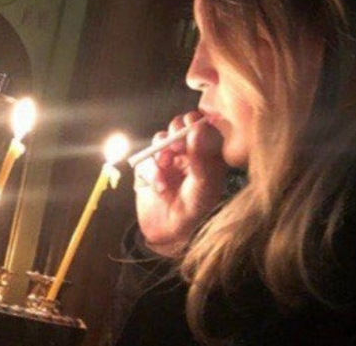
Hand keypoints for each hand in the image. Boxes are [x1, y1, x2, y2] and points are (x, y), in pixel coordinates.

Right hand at [134, 111, 225, 256]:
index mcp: (208, 155)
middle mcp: (188, 154)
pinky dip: (151, 170)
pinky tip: (160, 187)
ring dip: (161, 151)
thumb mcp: (203, 184)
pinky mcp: (149, 167)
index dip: (197, 122)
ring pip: (161, 139)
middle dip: (175, 132)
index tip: (191, 124)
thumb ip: (201, 155)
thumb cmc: (194, 210)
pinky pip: (147, 157)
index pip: (204, 127)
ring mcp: (168, 159)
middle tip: (175, 143)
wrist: (168, 233)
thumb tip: (197, 126)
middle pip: (180, 127)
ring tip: (165, 166)